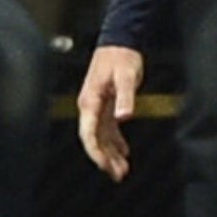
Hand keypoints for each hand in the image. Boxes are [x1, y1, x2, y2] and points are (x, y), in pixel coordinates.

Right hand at [77, 46, 145, 180]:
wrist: (120, 41)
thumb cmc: (122, 57)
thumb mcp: (127, 76)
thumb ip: (126, 96)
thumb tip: (124, 117)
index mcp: (90, 102)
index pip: (89, 134)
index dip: (96, 152)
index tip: (106, 166)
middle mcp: (89, 107)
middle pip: (94, 139)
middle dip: (105, 159)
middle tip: (118, 175)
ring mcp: (96, 106)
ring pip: (101, 136)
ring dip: (111, 153)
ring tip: (122, 171)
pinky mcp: (106, 103)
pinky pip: (107, 128)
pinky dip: (115, 141)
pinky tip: (124, 152)